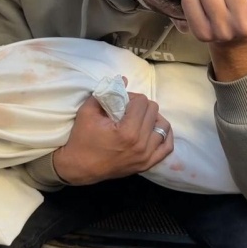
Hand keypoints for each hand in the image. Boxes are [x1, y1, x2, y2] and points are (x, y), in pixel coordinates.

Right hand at [53, 93, 172, 184]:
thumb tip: (124, 79)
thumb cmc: (81, 139)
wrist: (79, 168)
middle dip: (141, 106)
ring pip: (164, 127)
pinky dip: (164, 136)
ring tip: (140, 119)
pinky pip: (167, 147)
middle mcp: (141, 144)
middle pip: (154, 111)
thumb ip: (107, 93)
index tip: (121, 102)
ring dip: (153, 119)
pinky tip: (153, 130)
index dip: (131, 97)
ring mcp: (146, 156)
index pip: (142, 102)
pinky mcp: (147, 164)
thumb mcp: (87, 111)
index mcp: (127, 131)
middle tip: (129, 110)